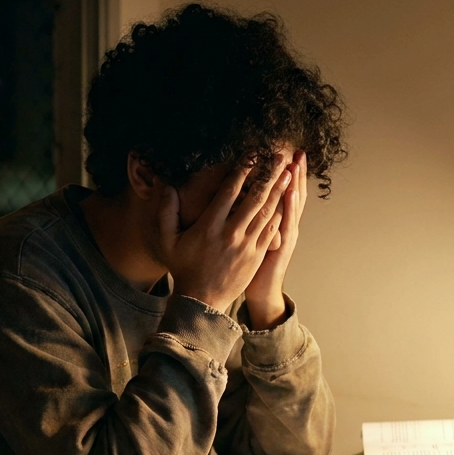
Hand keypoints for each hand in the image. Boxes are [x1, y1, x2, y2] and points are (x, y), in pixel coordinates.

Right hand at [160, 156, 292, 313]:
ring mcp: (246, 245)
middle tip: (279, 155)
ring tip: (288, 172)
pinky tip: (286, 200)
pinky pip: (271, 230)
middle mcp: (231, 233)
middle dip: (268, 174)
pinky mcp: (257, 255)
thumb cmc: (183, 268)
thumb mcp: (167, 241)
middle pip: (254, 198)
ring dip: (279, 190)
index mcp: (209, 226)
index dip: (242, 170)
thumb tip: (165, 187)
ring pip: (267, 212)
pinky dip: (280, 213)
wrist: (202, 300)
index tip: (251, 153)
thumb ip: (165, 212)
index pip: (229, 191)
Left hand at [245, 152, 306, 328]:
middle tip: (297, 151)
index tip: (287, 152)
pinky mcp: (281, 247)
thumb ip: (253, 217)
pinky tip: (289, 193)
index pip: (284, 191)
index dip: (287, 174)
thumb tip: (242, 195)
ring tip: (296, 164)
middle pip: (293, 194)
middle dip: (296, 173)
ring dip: (295, 184)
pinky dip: (289, 208)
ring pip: (293, 206)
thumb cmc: (253, 264)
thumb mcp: (256, 237)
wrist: (261, 292)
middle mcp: (286, 226)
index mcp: (277, 221)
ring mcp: (286, 236)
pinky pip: (286, 223)